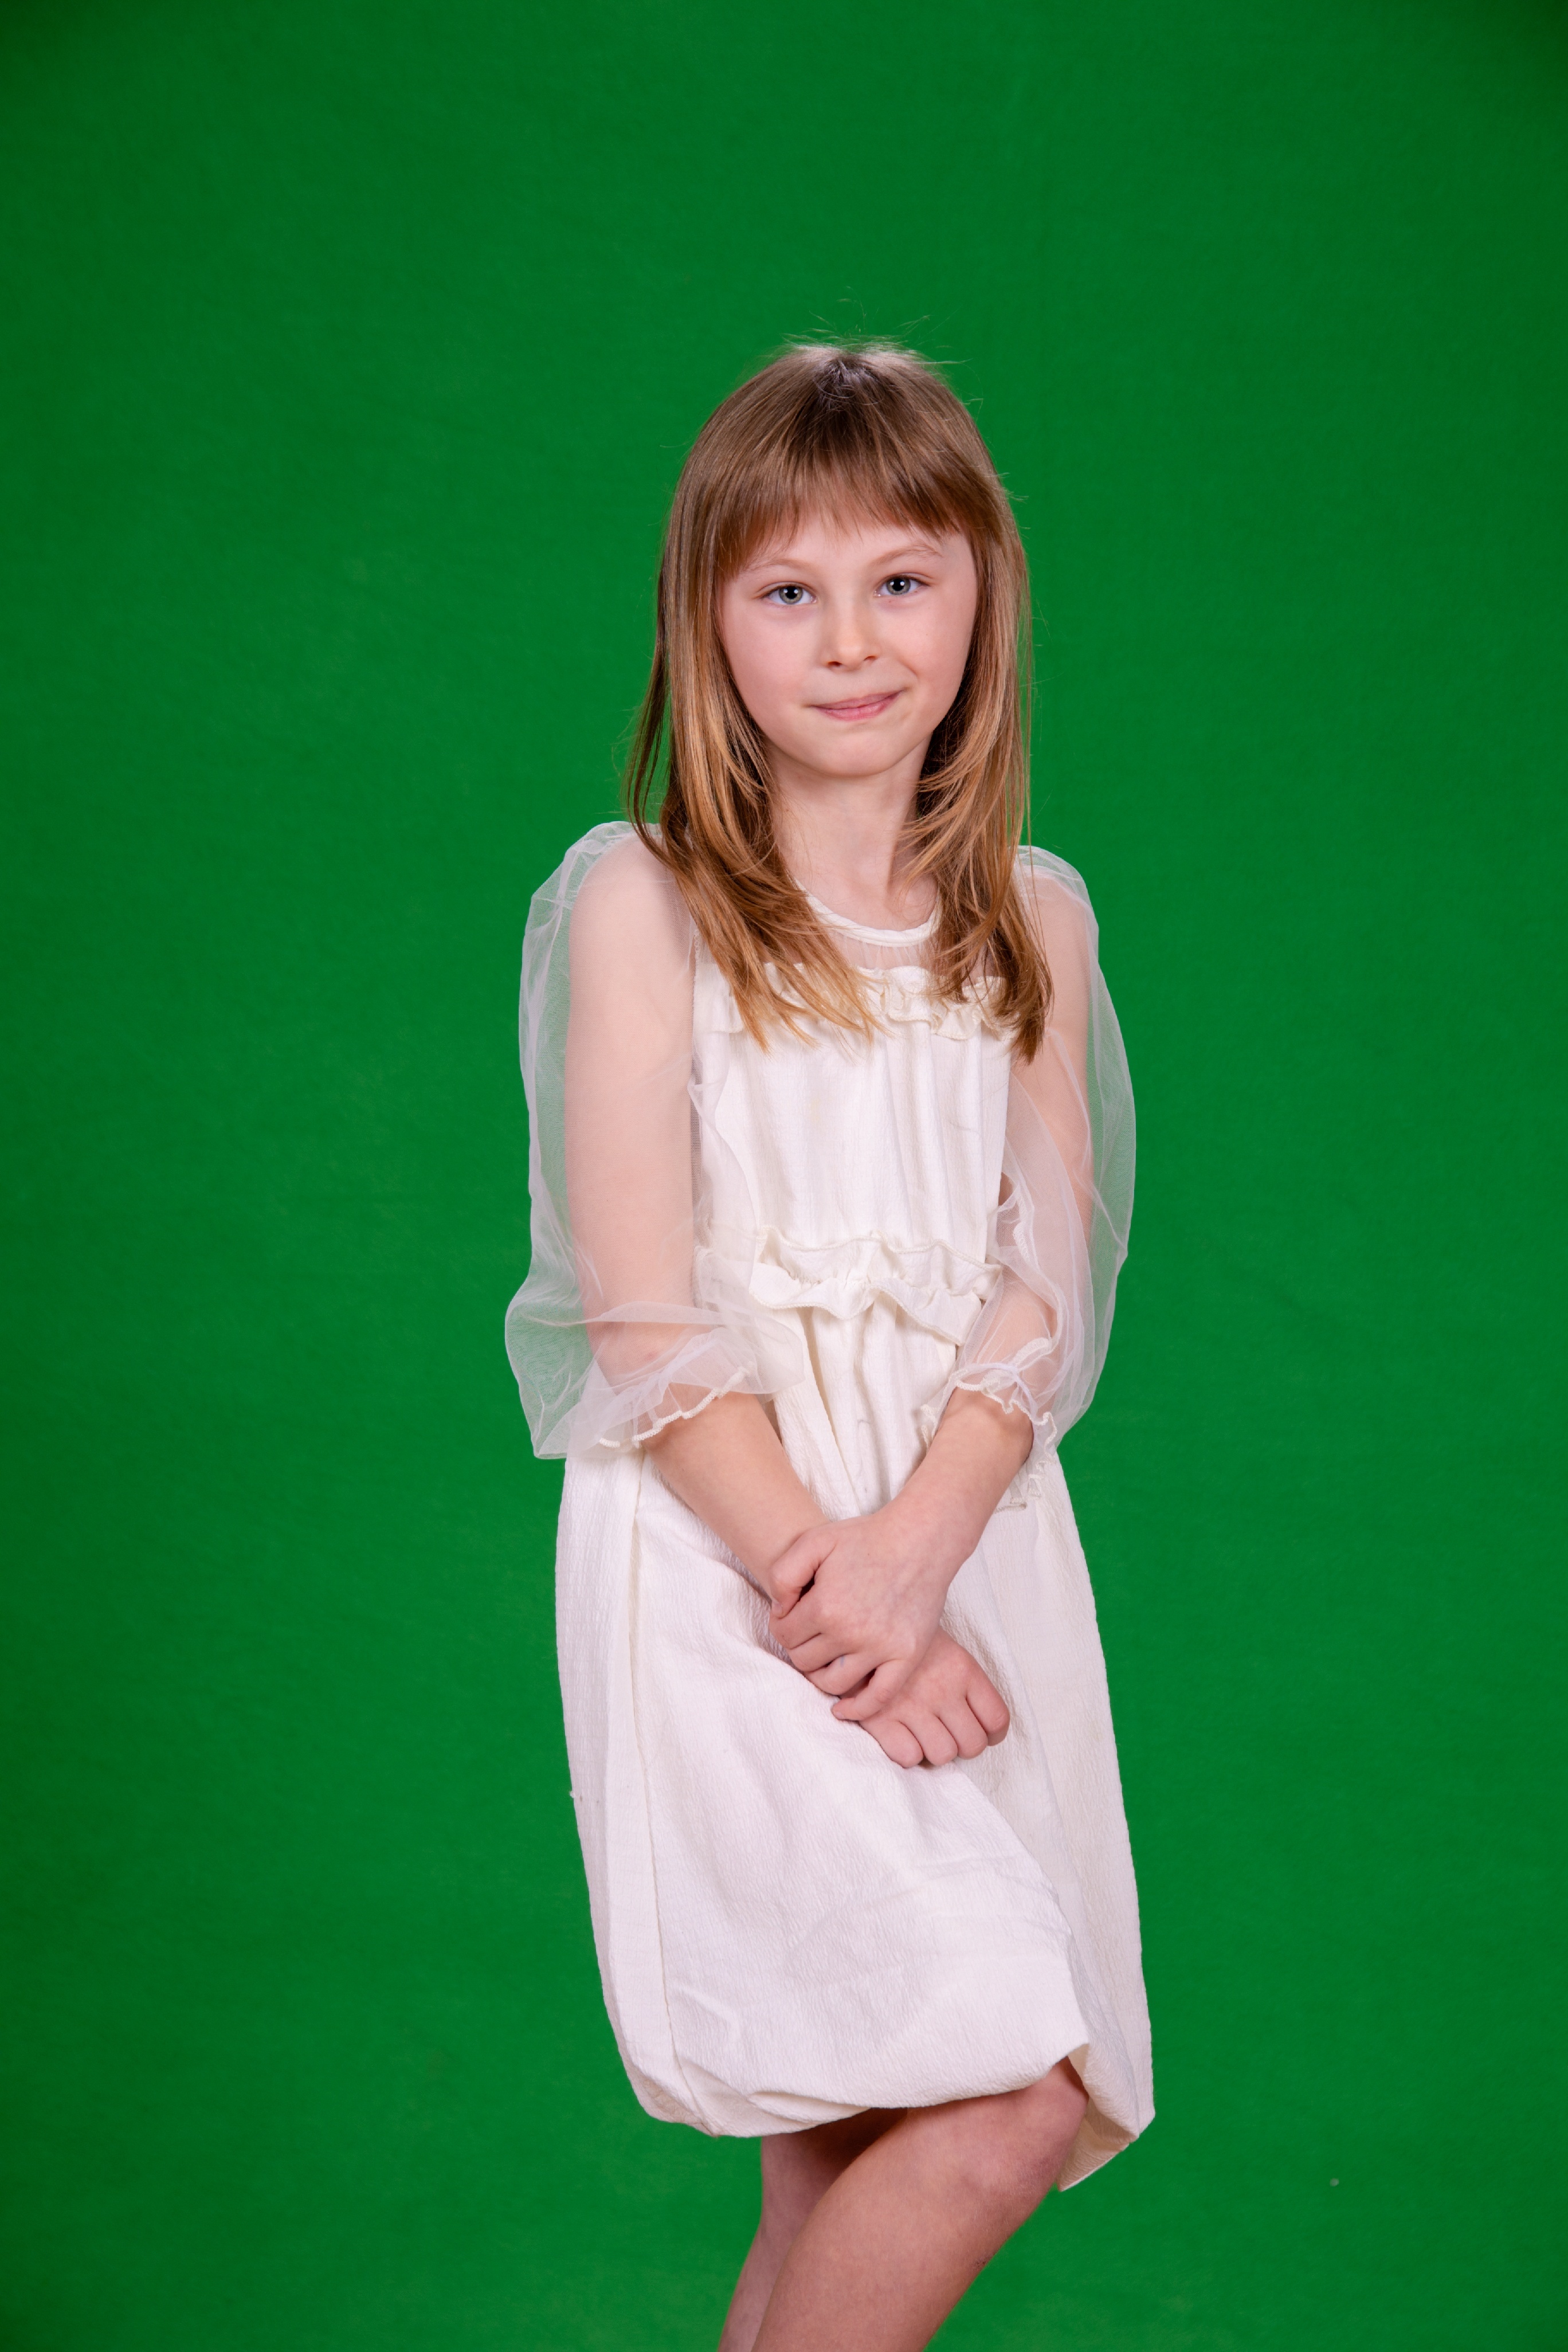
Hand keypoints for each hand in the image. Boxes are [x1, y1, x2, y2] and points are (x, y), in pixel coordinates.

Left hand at [768, 1501, 963, 1720]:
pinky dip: (857, 1709)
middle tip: (808, 1632)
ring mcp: (881, 1648)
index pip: (785, 1635)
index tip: (791, 1616)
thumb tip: (779, 1612)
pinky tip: (842, 1709)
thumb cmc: (866, 1538)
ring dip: (820, 1675)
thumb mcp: (814, 1540)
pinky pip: (878, 1698)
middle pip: (804, 1661)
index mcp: (825, 1606)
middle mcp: (852, 1633)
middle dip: (799, 1647)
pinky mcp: (907, 1657)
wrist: (920, 1540)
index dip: (781, 1625)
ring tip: (823, 1658)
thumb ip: (783, 1574)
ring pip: (833, 1683)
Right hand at [855, 1632, 1009, 1767]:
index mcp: (963, 1669)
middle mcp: (942, 1689)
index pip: (996, 1719)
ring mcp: (911, 1704)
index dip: (990, 1734)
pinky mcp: (880, 1717)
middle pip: (972, 1745)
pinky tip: (897, 1734)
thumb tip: (983, 1727)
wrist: (858, 1623)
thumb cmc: (905, 1641)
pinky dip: (905, 1752)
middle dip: (960, 1745)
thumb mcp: (946, 1649)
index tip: (977, 1732)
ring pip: (943, 1755)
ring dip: (932, 1750)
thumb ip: (965, 1683)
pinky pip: (909, 1756)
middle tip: (944, 1732)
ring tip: (918, 1732)